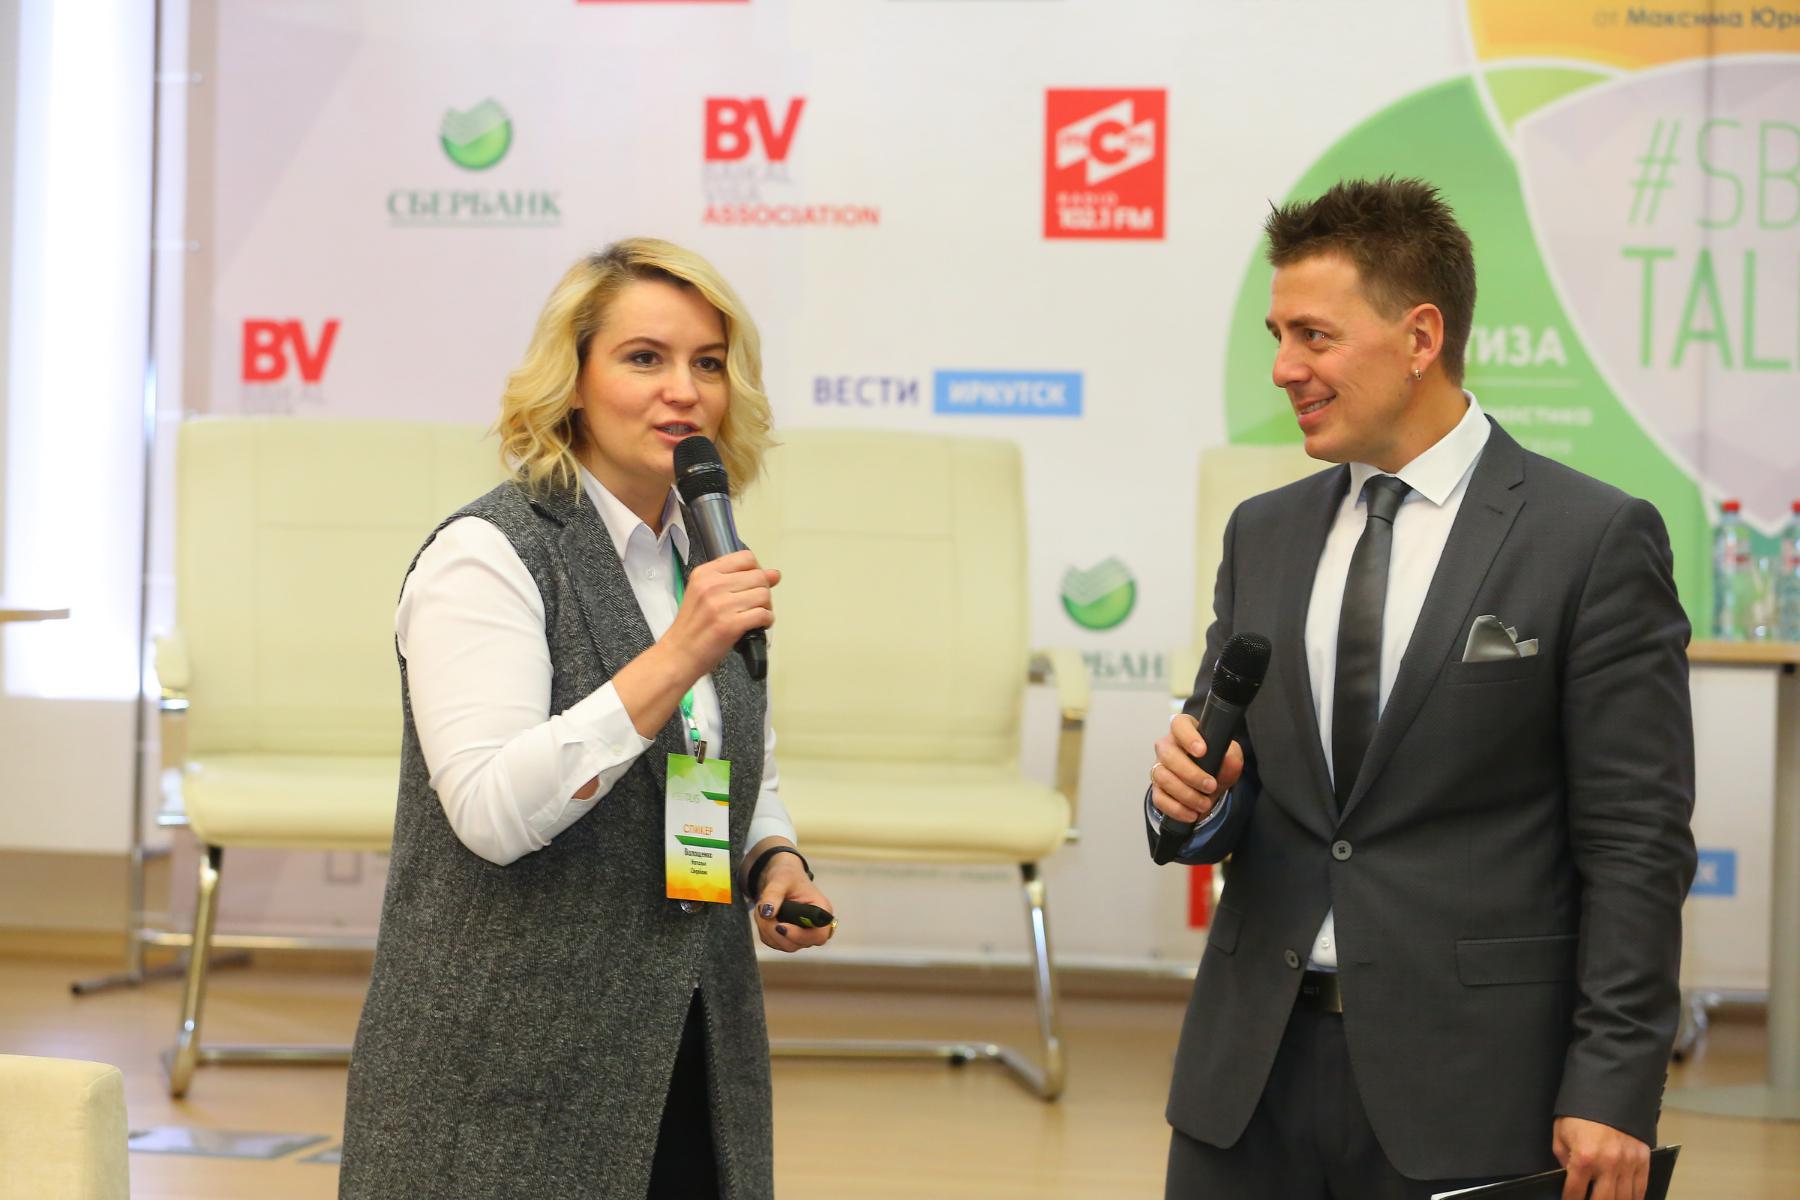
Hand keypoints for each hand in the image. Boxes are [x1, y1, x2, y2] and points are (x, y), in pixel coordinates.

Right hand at [666, 549, 779, 677]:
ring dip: (766, 607)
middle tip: (754, 605)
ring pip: (764, 595)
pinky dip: (766, 621)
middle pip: (758, 576)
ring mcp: (720, 605)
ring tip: (754, 616)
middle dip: (763, 591)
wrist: (678, 654)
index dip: (756, 571)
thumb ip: (739, 580)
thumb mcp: (706, 595)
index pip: (746, 558)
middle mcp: (712, 585)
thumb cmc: (693, 627)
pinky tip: (755, 626)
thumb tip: (774, 574)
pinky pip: (763, 615)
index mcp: (705, 574)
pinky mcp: (729, 625)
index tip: (752, 585)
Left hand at [751, 849, 834, 953]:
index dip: (800, 935)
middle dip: (774, 930)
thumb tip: (767, 912)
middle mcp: (815, 927)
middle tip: (761, 910)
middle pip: (797, 943)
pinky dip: (764, 931)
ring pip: (783, 945)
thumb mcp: (781, 879)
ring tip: (762, 907)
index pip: (819, 935)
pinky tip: (764, 914)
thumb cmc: (788, 875)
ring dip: (767, 929)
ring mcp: (802, 935)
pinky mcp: (789, 938)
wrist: (781, 877)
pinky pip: (774, 943)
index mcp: (821, 911)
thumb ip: (773, 894)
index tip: (780, 925)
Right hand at [1149, 713, 1243, 825]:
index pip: (1179, 724)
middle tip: (1211, 785)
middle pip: (1168, 754)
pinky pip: (1159, 799)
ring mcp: (1159, 768)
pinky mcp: (1157, 789)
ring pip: (1162, 777)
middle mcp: (1168, 747)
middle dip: (1190, 773)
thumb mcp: (1230, 760)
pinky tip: (1191, 814)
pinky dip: (1177, 809)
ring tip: (1205, 803)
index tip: (1202, 751)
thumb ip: (1232, 758)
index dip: (1188, 736)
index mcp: (1185, 732)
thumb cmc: (1217, 765)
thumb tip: (1228, 760)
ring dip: (1186, 794)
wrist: (1210, 788)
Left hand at [1554, 1116, 1649, 1199]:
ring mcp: (1628, 1163)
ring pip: (1624, 1198)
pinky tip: (1626, 1199)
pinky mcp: (1643, 1160)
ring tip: (1606, 1199)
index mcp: (1584, 1158)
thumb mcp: (1561, 1134)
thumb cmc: (1580, 1113)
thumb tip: (1569, 1177)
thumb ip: (1563, 1159)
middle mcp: (1608, 1164)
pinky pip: (1641, 1188)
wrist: (1607, 1093)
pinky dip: (1634, 1198)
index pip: (1575, 1192)